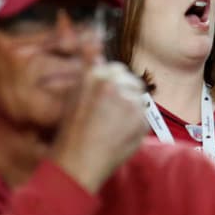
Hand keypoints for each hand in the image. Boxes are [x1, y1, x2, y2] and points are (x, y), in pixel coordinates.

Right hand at [51, 60, 149, 193]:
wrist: (77, 166)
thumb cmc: (70, 135)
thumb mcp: (72, 97)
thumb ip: (88, 71)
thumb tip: (96, 49)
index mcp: (95, 76)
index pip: (116, 68)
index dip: (113, 81)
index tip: (109, 92)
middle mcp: (115, 85)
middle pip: (130, 79)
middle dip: (124, 91)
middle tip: (112, 110)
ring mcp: (131, 102)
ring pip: (138, 97)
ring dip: (130, 106)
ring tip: (113, 125)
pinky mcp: (142, 120)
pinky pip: (143, 116)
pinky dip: (135, 123)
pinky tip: (119, 134)